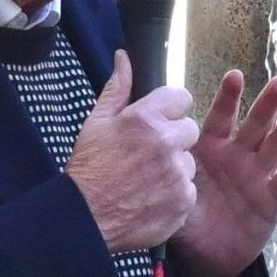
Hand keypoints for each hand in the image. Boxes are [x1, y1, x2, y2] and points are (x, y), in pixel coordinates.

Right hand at [66, 51, 199, 252]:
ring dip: (174, 169)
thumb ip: (117, 88)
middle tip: (149, 155)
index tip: (159, 122)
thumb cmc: (88, 169)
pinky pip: (188, 190)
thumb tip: (124, 58)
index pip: (181, 98)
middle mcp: (166, 143)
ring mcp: (177, 173)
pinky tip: (151, 198)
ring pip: (189, 162)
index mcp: (146, 118)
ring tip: (146, 180)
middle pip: (190, 129)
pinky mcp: (183, 201)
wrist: (86, 218)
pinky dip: (174, 195)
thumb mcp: (96, 122)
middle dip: (174, 139)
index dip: (170, 110)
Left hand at [171, 71, 276, 276]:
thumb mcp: (170, 191)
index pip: (220, 118)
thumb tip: (145, 144)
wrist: (204, 256)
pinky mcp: (270, 201)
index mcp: (212, 149)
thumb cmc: (187, 217)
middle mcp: (237, 157)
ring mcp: (256, 177)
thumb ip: (163, 169)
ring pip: (275, 147)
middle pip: (255, 125)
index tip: (235, 76)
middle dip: (267, 103)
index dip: (228, 98)